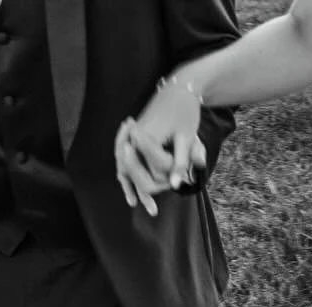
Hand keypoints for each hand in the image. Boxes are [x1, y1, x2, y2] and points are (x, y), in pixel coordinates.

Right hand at [114, 78, 204, 215]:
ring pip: (128, 171)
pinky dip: (129, 180)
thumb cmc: (184, 113)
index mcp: (143, 137)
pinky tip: (132, 200)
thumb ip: (180, 163)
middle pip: (137, 173)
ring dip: (136, 189)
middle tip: (153, 206)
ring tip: (147, 210)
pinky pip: (126, 165)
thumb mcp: (186, 139)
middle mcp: (131, 139)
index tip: (182, 175)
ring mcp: (129, 140)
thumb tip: (175, 186)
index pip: (156, 168)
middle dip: (150, 187)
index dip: (171, 174)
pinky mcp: (130, 141)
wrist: (177, 90)